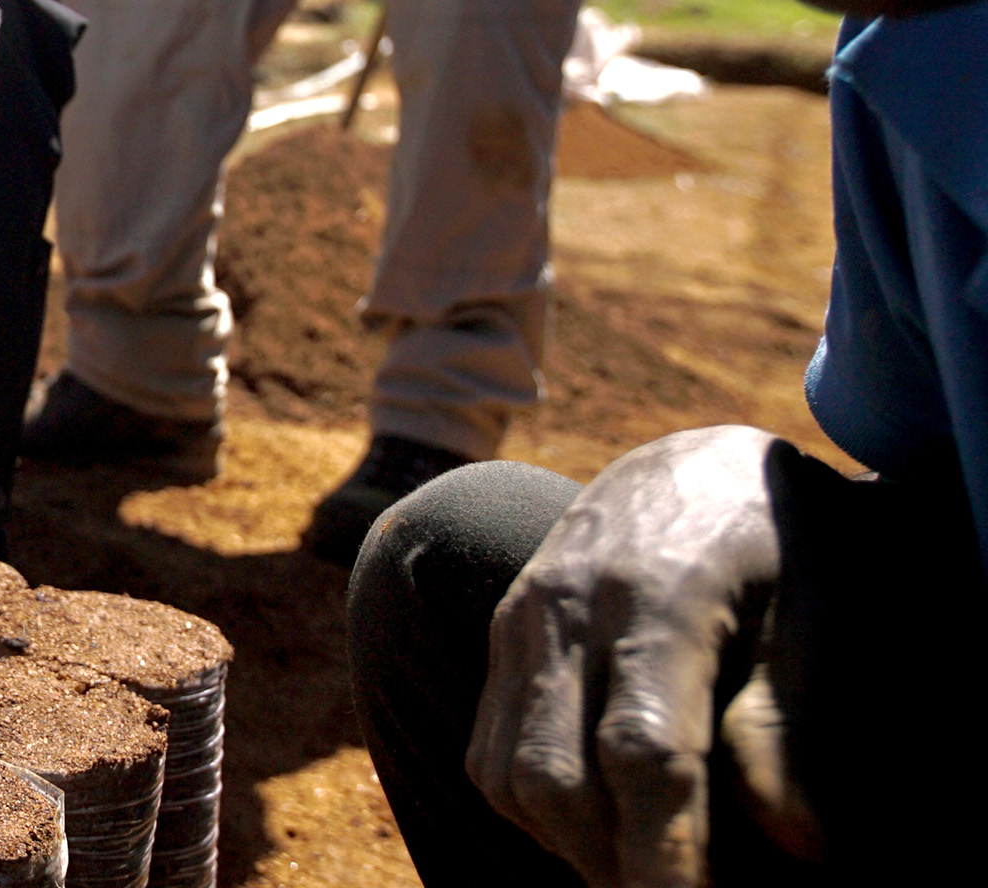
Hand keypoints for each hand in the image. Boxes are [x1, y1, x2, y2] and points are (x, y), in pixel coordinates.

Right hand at [468, 425, 817, 884]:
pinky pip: (494, 753)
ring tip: (644, 869)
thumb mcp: (814, 613)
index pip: (645, 753)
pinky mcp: (501, 636)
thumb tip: (794, 845)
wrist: (689, 461)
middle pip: (559, 778)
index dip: (668, 853)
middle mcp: (567, 606)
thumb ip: (786, 723)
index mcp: (658, 595)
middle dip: (616, 867)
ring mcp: (521, 619)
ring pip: (512, 775)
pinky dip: (540, 810)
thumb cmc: (776, 540)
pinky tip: (601, 823)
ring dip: (574, 847)